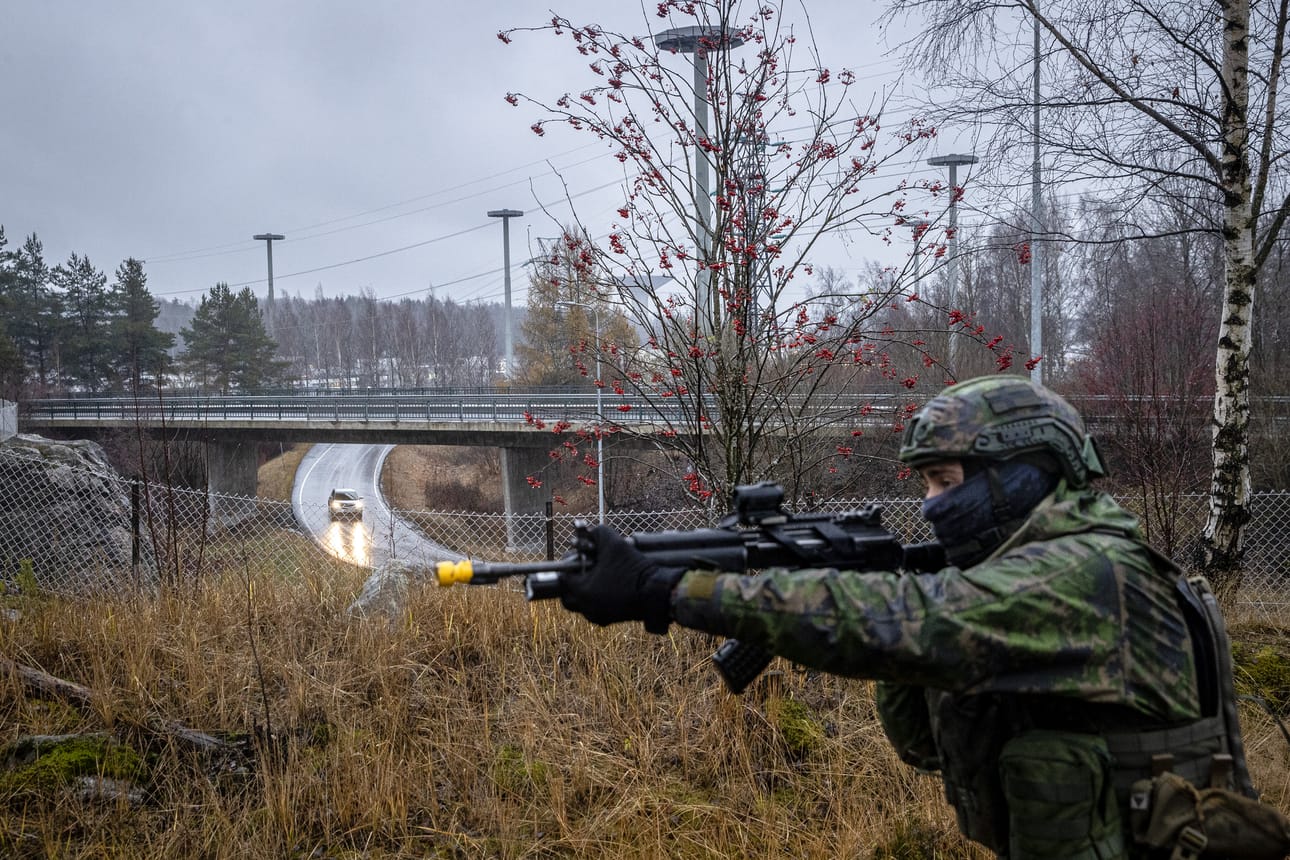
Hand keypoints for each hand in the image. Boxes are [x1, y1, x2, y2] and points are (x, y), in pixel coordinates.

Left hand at [559, 525, 683, 632]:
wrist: (656, 592)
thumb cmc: (633, 568)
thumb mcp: (614, 543)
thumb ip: (597, 533)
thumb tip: (589, 532)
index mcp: (582, 592)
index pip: (563, 577)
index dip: (570, 563)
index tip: (580, 555)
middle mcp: (586, 608)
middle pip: (567, 594)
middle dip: (572, 579)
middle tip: (583, 567)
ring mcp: (598, 616)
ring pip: (580, 603)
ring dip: (583, 589)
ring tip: (596, 575)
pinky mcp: (609, 619)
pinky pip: (593, 608)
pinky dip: (595, 597)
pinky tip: (607, 584)